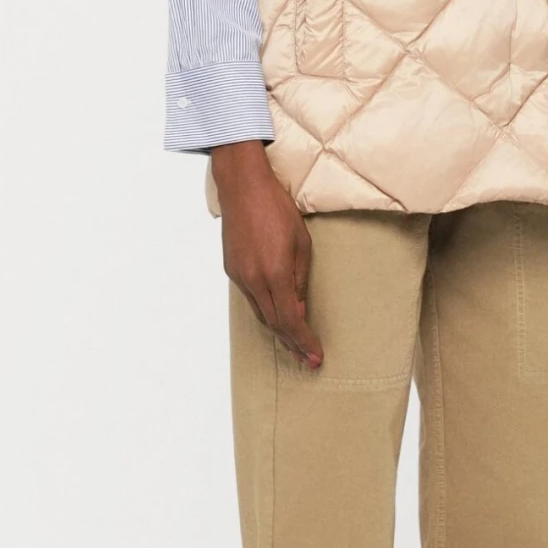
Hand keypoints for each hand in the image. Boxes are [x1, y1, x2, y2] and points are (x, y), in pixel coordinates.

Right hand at [211, 140, 322, 368]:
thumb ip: (300, 279)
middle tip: (308, 360)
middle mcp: (253, 280)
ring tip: (295, 344)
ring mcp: (239, 275)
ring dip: (278, 331)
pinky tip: (275, 315)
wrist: (242, 187)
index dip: (304, 342)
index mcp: (274, 274)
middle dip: (292, 344)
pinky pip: (250, 298)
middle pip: (273, 323)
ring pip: (260, 313)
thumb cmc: (277, 208)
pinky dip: (265, 311)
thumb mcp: (302, 243)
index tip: (315, 357)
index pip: (290, 320)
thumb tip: (299, 308)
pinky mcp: (231, 269)